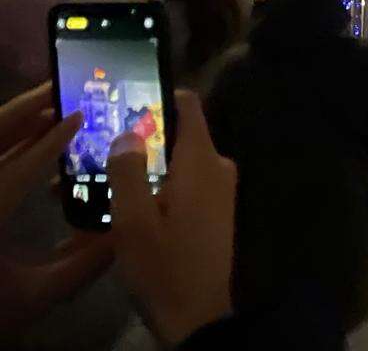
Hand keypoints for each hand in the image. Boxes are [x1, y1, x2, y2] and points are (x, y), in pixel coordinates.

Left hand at [0, 82, 114, 326]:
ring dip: (14, 124)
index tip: (81, 116)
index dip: (50, 141)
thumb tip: (126, 232)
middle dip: (22, 111)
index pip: (16, 169)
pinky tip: (31, 144)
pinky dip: (7, 147)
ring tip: (50, 107)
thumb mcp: (35, 295)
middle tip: (59, 88)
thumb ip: (83, 265)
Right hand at [108, 91, 235, 346]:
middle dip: (140, 144)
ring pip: (179, 165)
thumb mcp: (133, 220)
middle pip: (177, 137)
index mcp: (202, 160)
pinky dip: (160, 190)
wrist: (200, 316)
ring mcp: (221, 190)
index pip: (188, 106)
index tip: (124, 107)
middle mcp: (218, 167)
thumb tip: (130, 131)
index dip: (157, 98)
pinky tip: (129, 210)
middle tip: (97, 156)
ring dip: (146, 172)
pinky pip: (186, 186)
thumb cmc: (165, 264)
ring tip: (103, 186)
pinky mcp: (216, 212)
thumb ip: (129, 170)